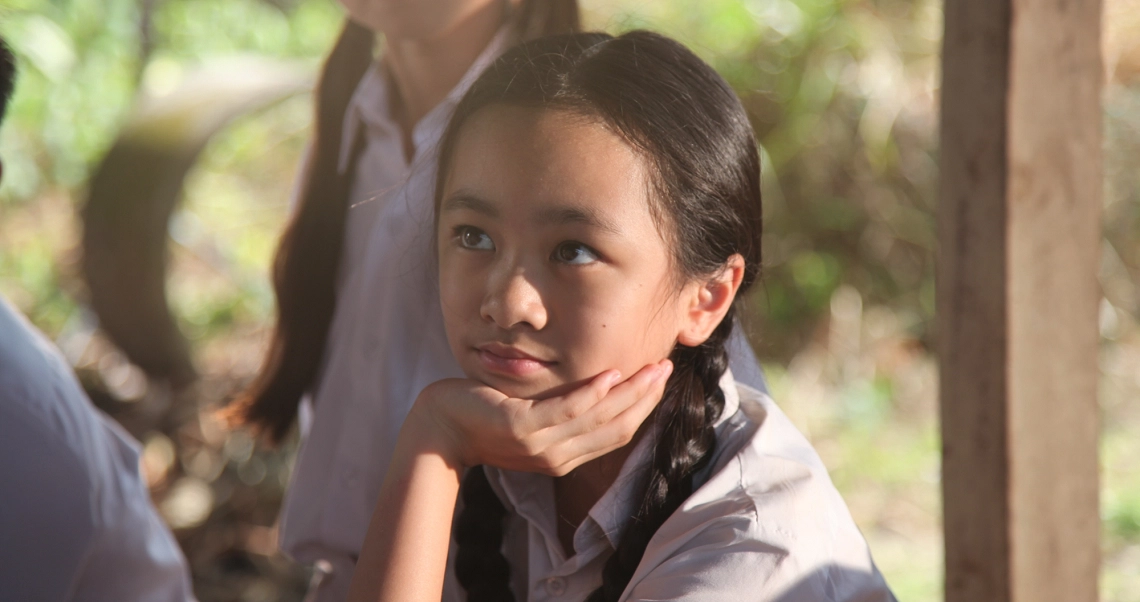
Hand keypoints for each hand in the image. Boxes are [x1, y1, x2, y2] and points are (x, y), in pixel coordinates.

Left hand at [407, 360, 672, 475]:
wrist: (440, 428)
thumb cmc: (484, 415)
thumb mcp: (533, 415)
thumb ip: (563, 408)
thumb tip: (596, 383)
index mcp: (565, 455)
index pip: (617, 433)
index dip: (643, 407)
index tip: (660, 379)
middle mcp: (559, 456)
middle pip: (616, 427)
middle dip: (646, 397)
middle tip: (667, 368)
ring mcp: (541, 445)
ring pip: (598, 419)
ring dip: (629, 393)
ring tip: (650, 368)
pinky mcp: (522, 429)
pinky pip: (565, 411)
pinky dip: (591, 393)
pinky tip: (609, 374)